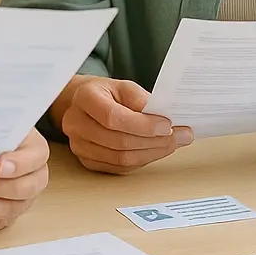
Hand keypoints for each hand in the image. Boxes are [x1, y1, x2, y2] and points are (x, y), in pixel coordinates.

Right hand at [55, 76, 192, 174]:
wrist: (84, 105)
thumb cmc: (106, 94)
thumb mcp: (123, 86)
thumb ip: (141, 100)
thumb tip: (165, 118)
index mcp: (84, 98)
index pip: (113, 117)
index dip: (142, 125)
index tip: (167, 125)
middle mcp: (75, 123)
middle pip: (118, 141)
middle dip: (154, 141)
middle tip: (179, 136)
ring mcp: (79, 145)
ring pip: (120, 158)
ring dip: (152, 153)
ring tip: (173, 144)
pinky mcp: (87, 161)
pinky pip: (119, 168)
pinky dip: (142, 161)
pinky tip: (156, 151)